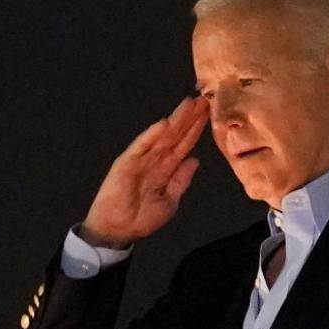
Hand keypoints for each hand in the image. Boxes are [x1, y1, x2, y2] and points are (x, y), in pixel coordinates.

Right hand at [79, 97, 209, 248]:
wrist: (119, 229)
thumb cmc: (143, 217)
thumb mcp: (170, 200)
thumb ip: (181, 180)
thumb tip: (194, 160)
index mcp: (167, 168)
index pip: (184, 144)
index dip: (196, 130)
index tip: (210, 114)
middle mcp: (155, 159)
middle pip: (176, 135)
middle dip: (190, 118)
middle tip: (205, 100)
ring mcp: (141, 158)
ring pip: (162, 136)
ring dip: (175, 120)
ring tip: (189, 104)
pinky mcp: (127, 162)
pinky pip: (142, 146)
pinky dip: (152, 135)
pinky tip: (165, 123)